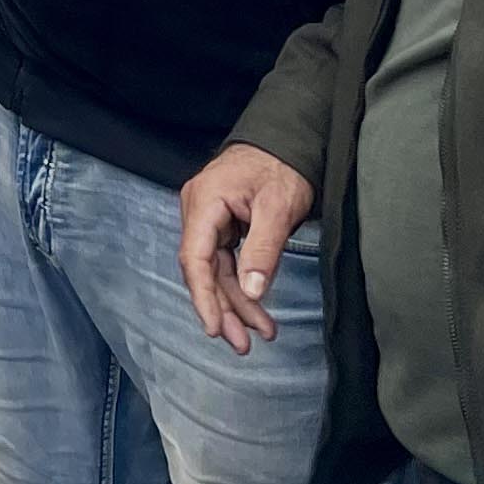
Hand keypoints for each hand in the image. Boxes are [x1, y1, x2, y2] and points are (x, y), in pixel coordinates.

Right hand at [175, 143, 313, 349]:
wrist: (288, 140)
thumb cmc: (282, 165)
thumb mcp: (278, 207)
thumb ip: (263, 249)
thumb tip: (251, 291)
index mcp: (205, 201)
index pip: (194, 258)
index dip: (203, 297)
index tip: (214, 328)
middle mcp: (199, 211)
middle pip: (204, 270)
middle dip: (224, 309)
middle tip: (244, 344)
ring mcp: (209, 218)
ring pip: (217, 271)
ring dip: (237, 303)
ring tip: (261, 333)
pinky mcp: (223, 225)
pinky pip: (227, 262)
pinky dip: (242, 287)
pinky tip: (258, 310)